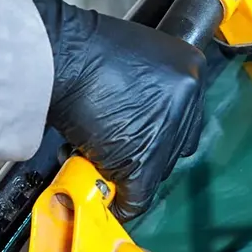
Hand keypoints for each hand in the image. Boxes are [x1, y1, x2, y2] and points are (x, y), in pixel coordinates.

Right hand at [31, 0, 204, 220]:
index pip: (187, 115)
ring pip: (157, 170)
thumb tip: (142, 112)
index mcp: (191, 68)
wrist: (60, 55)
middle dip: (147, 150)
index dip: (160, 128)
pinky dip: (122, 201)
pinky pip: (139, 195)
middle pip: (175, 144)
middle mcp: (188, 97)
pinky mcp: (146, 158)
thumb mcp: (136, 55)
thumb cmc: (84, 50)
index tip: (144, 134)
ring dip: (130, 170)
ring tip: (102, 159)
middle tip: (120, 147)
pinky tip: (107, 197)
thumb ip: (150, 85)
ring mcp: (169, 129)